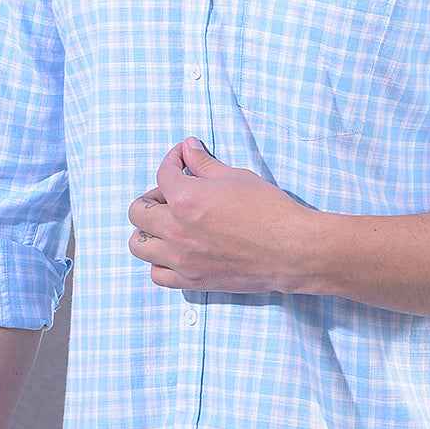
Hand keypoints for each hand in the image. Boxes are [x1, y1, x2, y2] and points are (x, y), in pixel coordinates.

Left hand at [127, 138, 313, 294]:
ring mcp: (181, 259)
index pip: (162, 174)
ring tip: (167, 224)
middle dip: (152, 196)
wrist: (291, 250)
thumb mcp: (236, 177)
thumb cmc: (268, 209)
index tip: (181, 159)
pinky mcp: (192, 280)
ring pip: (139, 245)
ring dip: (148, 230)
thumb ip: (204, 164)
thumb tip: (188, 148)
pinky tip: (176, 252)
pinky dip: (160, 262)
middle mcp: (176, 230)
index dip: (172, 160)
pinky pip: (157, 274)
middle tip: (171, 194)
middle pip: (138, 211)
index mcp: (186, 199)